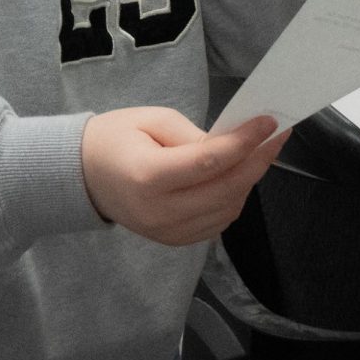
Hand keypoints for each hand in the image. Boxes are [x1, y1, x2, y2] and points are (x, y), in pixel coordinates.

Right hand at [81, 107, 287, 245]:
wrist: (82, 176)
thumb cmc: (115, 138)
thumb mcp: (151, 119)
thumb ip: (194, 135)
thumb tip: (233, 145)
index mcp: (148, 177)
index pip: (210, 162)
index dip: (245, 143)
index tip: (269, 123)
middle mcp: (159, 212)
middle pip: (225, 190)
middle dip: (258, 161)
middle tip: (277, 136)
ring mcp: (167, 232)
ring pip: (227, 209)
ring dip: (249, 180)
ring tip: (260, 152)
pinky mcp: (174, 240)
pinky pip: (217, 223)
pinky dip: (234, 198)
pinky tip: (238, 175)